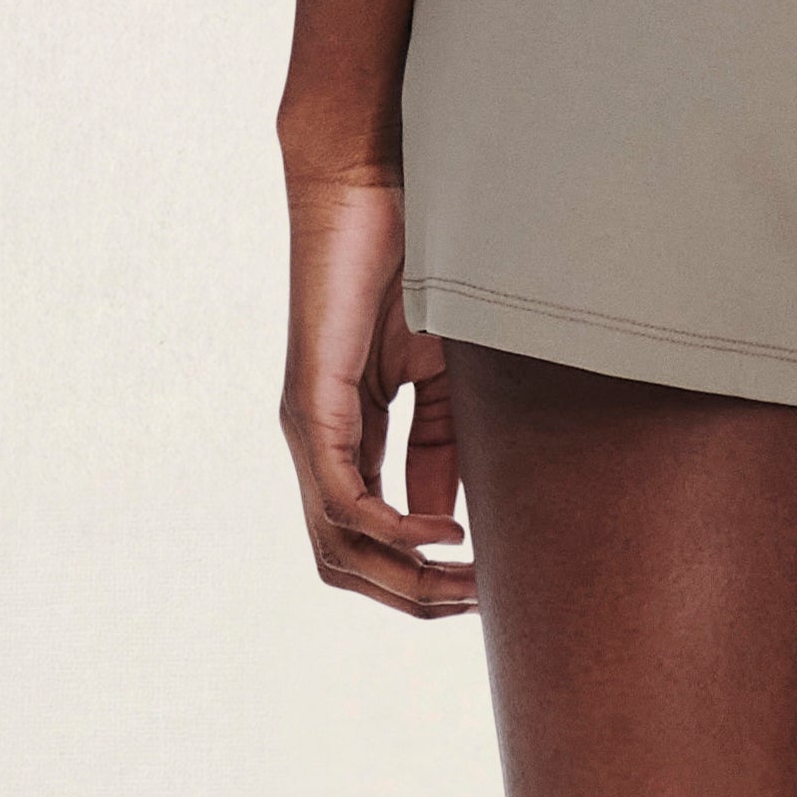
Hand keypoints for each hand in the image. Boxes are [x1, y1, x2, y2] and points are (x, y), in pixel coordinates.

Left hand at [281, 155, 473, 617]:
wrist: (375, 190)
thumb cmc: (413, 269)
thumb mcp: (441, 380)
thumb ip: (439, 449)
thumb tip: (447, 528)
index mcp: (349, 438)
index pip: (370, 542)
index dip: (426, 578)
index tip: (488, 588)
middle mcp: (317, 444)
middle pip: (346, 562)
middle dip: (415, 597)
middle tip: (480, 605)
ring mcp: (308, 429)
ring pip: (337, 546)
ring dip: (405, 580)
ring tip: (467, 585)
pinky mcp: (312, 404)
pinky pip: (344, 499)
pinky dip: (394, 528)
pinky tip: (443, 534)